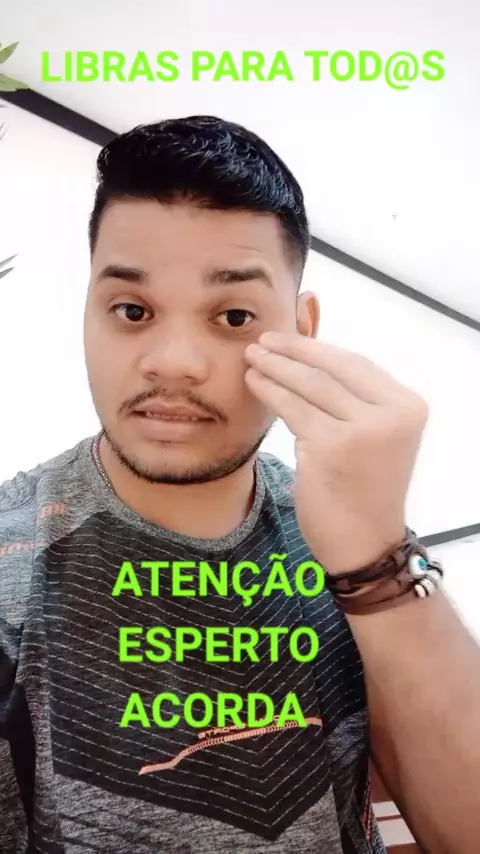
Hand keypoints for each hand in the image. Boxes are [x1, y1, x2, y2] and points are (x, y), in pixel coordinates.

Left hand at [244, 332, 428, 574]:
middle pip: (332, 368)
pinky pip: (293, 408)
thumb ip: (353, 401)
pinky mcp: (333, 447)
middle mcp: (392, 414)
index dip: (316, 347)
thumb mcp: (373, 437)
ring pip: (309, 385)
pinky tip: (254, 383)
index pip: (355, 363)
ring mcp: (364, 430)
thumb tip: (307, 361)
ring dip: (275, 368)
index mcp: (408, 405)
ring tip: (251, 359)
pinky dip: (270, 392)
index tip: (287, 340)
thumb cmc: (363, 490)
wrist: (363, 543)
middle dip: (291, 351)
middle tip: (261, 342)